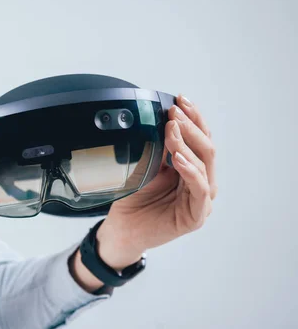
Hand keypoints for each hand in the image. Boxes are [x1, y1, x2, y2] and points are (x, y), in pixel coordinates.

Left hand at [96, 94, 217, 267]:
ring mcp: (201, 200)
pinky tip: (178, 158)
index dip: (193, 118)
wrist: (122, 229)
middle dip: (191, 126)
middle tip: (175, 111)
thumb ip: (156, 146)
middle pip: (206, 148)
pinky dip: (190, 170)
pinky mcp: (196, 216)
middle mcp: (201, 182)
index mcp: (193, 169)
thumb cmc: (134, 199)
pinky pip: (198, 188)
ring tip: (172, 129)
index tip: (180, 100)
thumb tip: (160, 118)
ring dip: (187, 143)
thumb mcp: (144, 165)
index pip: (200, 138)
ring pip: (204, 164)